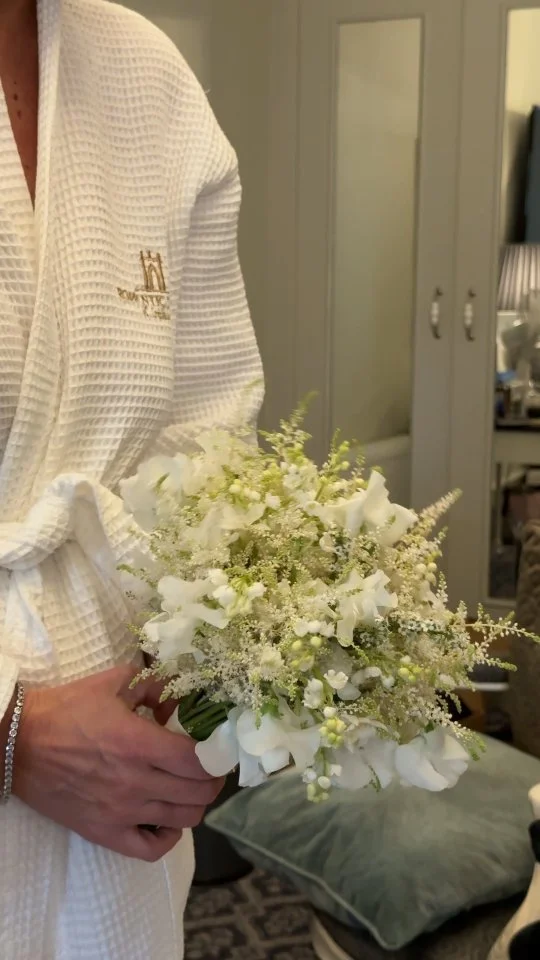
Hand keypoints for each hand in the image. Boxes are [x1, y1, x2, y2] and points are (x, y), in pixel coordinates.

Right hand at [12, 665, 223, 861]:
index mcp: (138, 743)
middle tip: (210, 765)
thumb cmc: (68, 709)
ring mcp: (121, 812)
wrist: (20, 743)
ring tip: (192, 787)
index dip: (217, 755)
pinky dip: (169, 837)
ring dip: (197, 803)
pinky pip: (151, 850)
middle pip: (198, 793)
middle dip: (213, 778)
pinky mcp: (105, 832)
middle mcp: (135, 782)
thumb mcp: (114, 682)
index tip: (218, 746)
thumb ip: (155, 685)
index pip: (198, 761)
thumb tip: (181, 697)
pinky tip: (168, 819)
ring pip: (183, 819)